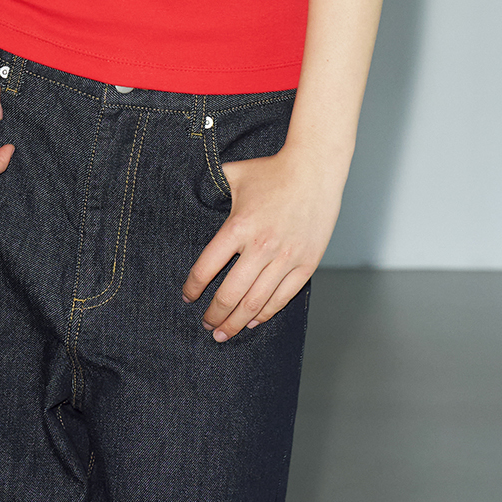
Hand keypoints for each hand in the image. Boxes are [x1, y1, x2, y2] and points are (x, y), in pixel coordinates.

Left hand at [181, 144, 343, 339]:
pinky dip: (265, 313)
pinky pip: (282, 297)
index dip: (193, 288)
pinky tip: (252, 321)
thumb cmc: (272, 171)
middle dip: (214, 315)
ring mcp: (286, 258)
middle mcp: (261, 246)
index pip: (206, 268)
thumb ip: (209, 186)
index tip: (187, 297)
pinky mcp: (306, 263)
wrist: (314, 169)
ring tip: (224, 332)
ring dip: (236, 322)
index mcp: (238, 227)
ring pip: (255, 303)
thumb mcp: (233, 174)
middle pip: (230, 294)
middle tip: (205, 325)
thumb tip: (187, 189)